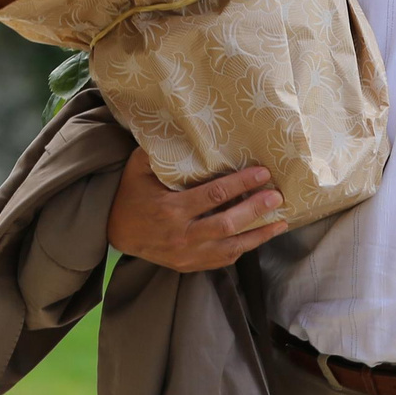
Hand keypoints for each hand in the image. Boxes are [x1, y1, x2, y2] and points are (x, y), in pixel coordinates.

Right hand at [105, 149, 286, 272]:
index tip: (262, 173)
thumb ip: (163, 152)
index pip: (214, 196)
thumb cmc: (131, 194)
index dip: (241, 184)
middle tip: (277, 196)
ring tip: (281, 222)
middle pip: (227, 224)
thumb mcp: (139, 168)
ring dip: (258, 235)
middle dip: (256, 210)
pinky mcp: (189, 265)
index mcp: (170, 209)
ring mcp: (186, 254)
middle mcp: (180, 235)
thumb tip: (188, 129)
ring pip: (230, 247)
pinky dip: (243, 248)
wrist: (113, 231)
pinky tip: (260, 236)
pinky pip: (223, 260)